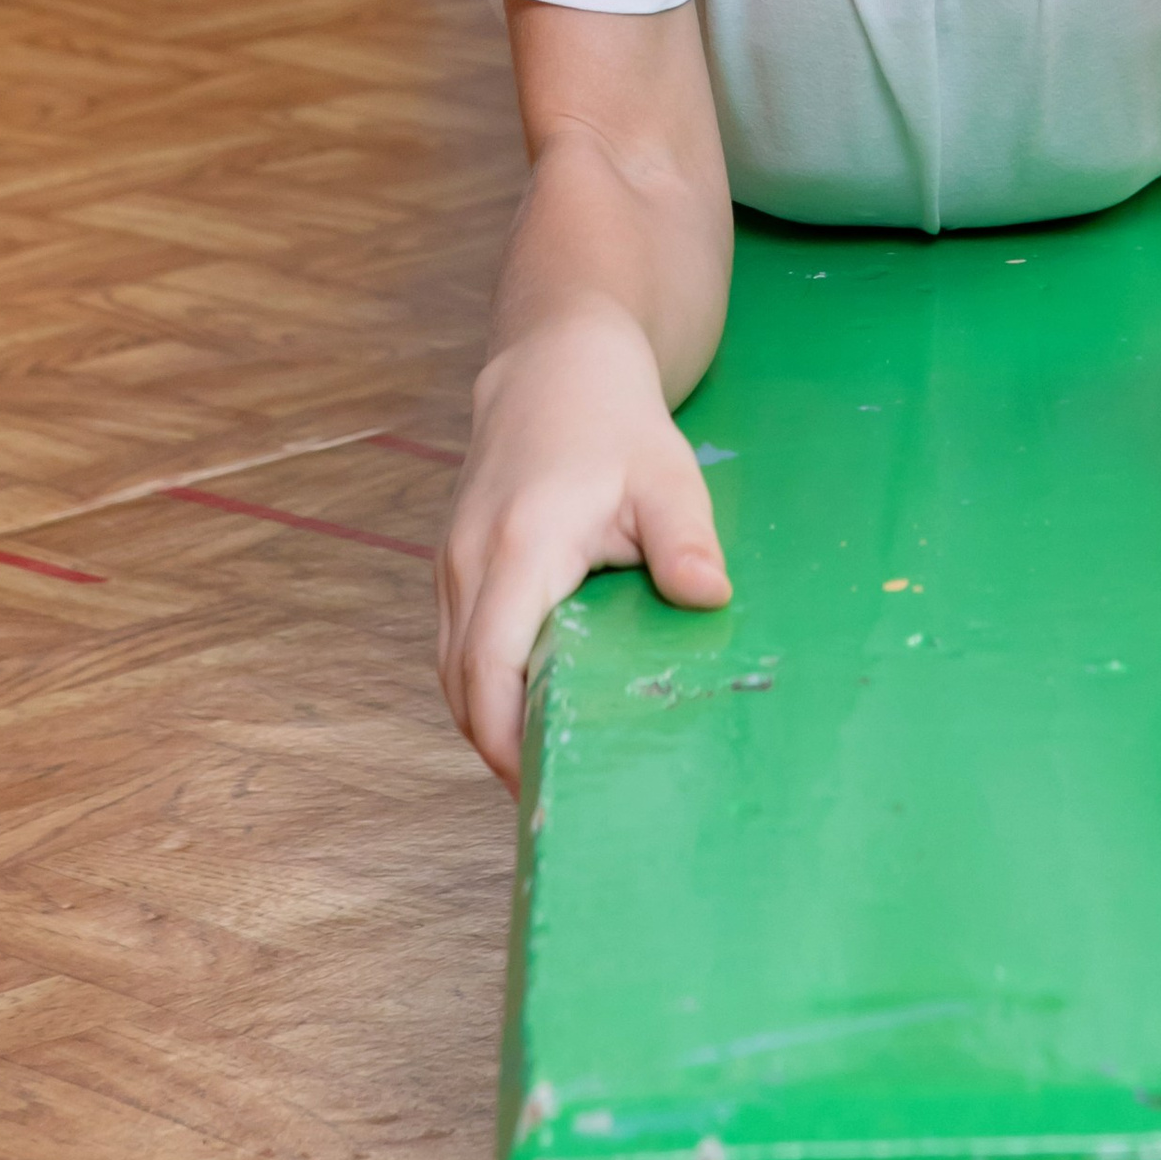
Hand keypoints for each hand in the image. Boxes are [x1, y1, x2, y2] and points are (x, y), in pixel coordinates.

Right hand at [438, 303, 730, 785]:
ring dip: (489, 719)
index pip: (489, 666)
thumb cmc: (615, 422)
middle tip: (561, 797)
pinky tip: (533, 706)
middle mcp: (468, 560)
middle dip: (500, 747)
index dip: (506, 738)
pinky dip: (484, 686)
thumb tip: (708, 599)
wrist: (554, 363)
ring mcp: (452, 561)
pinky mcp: (455, 564)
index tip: (547, 787)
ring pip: (453, 669)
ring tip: (551, 765)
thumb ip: (684, 541)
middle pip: (461, 685)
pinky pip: (458, 644)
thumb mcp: (667, 474)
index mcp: (519, 545)